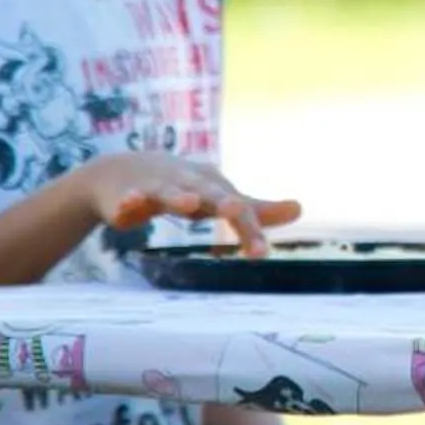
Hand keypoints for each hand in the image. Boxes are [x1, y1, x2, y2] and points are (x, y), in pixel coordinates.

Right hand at [80, 154, 298, 255]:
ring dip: (178, 196)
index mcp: (214, 187)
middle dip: (223, 202)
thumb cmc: (183, 188)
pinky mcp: (126, 194)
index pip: (239, 210)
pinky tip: (126, 208)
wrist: (124, 171)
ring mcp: (157, 186)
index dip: (249, 230)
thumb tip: (300, 209)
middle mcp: (190, 183)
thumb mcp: (218, 198)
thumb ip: (256, 210)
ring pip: (168, 192)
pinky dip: (127, 202)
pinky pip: (126, 199)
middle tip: (237, 210)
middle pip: (210, 195)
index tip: (260, 253)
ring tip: (188, 204)